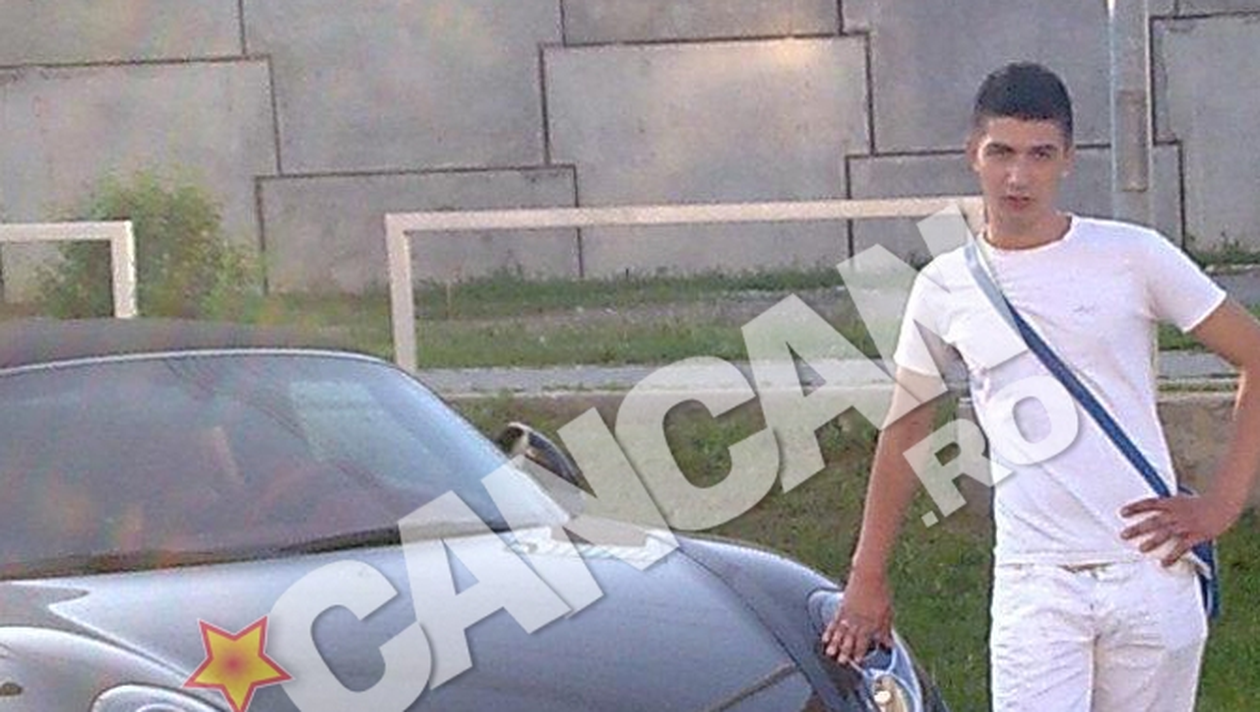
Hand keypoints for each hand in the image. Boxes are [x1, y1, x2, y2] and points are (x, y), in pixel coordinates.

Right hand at [821, 568, 893, 663]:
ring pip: (840, 632)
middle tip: (840, 662)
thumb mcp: (888, 613)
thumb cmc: (880, 591)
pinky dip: (830, 630)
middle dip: (845, 652)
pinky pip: (834, 621)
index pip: (864, 642)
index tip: (857, 662)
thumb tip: (888, 645)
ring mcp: (848, 614)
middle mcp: (857, 621)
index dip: (860, 653)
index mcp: (870, 624)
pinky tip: (826, 637)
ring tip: (830, 653)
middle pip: (850, 639)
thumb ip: (885, 631)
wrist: (869, 574)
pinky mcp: (841, 606)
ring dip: (835, 644)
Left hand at [1120, 493, 1235, 566]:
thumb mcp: (1183, 499)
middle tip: (1123, 535)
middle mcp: (1176, 514)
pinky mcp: (1195, 535)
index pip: (1149, 504)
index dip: (1135, 508)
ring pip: (1165, 534)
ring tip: (1141, 549)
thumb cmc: (1202, 503)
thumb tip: (1157, 508)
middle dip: (1138, 528)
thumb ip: (1170, 505)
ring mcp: (1185, 525)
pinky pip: (1181, 547)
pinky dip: (1172, 556)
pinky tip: (1164, 563)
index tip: (1122, 513)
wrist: (1221, 506)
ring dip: (1152, 542)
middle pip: (1153, 521)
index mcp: (1172, 503)